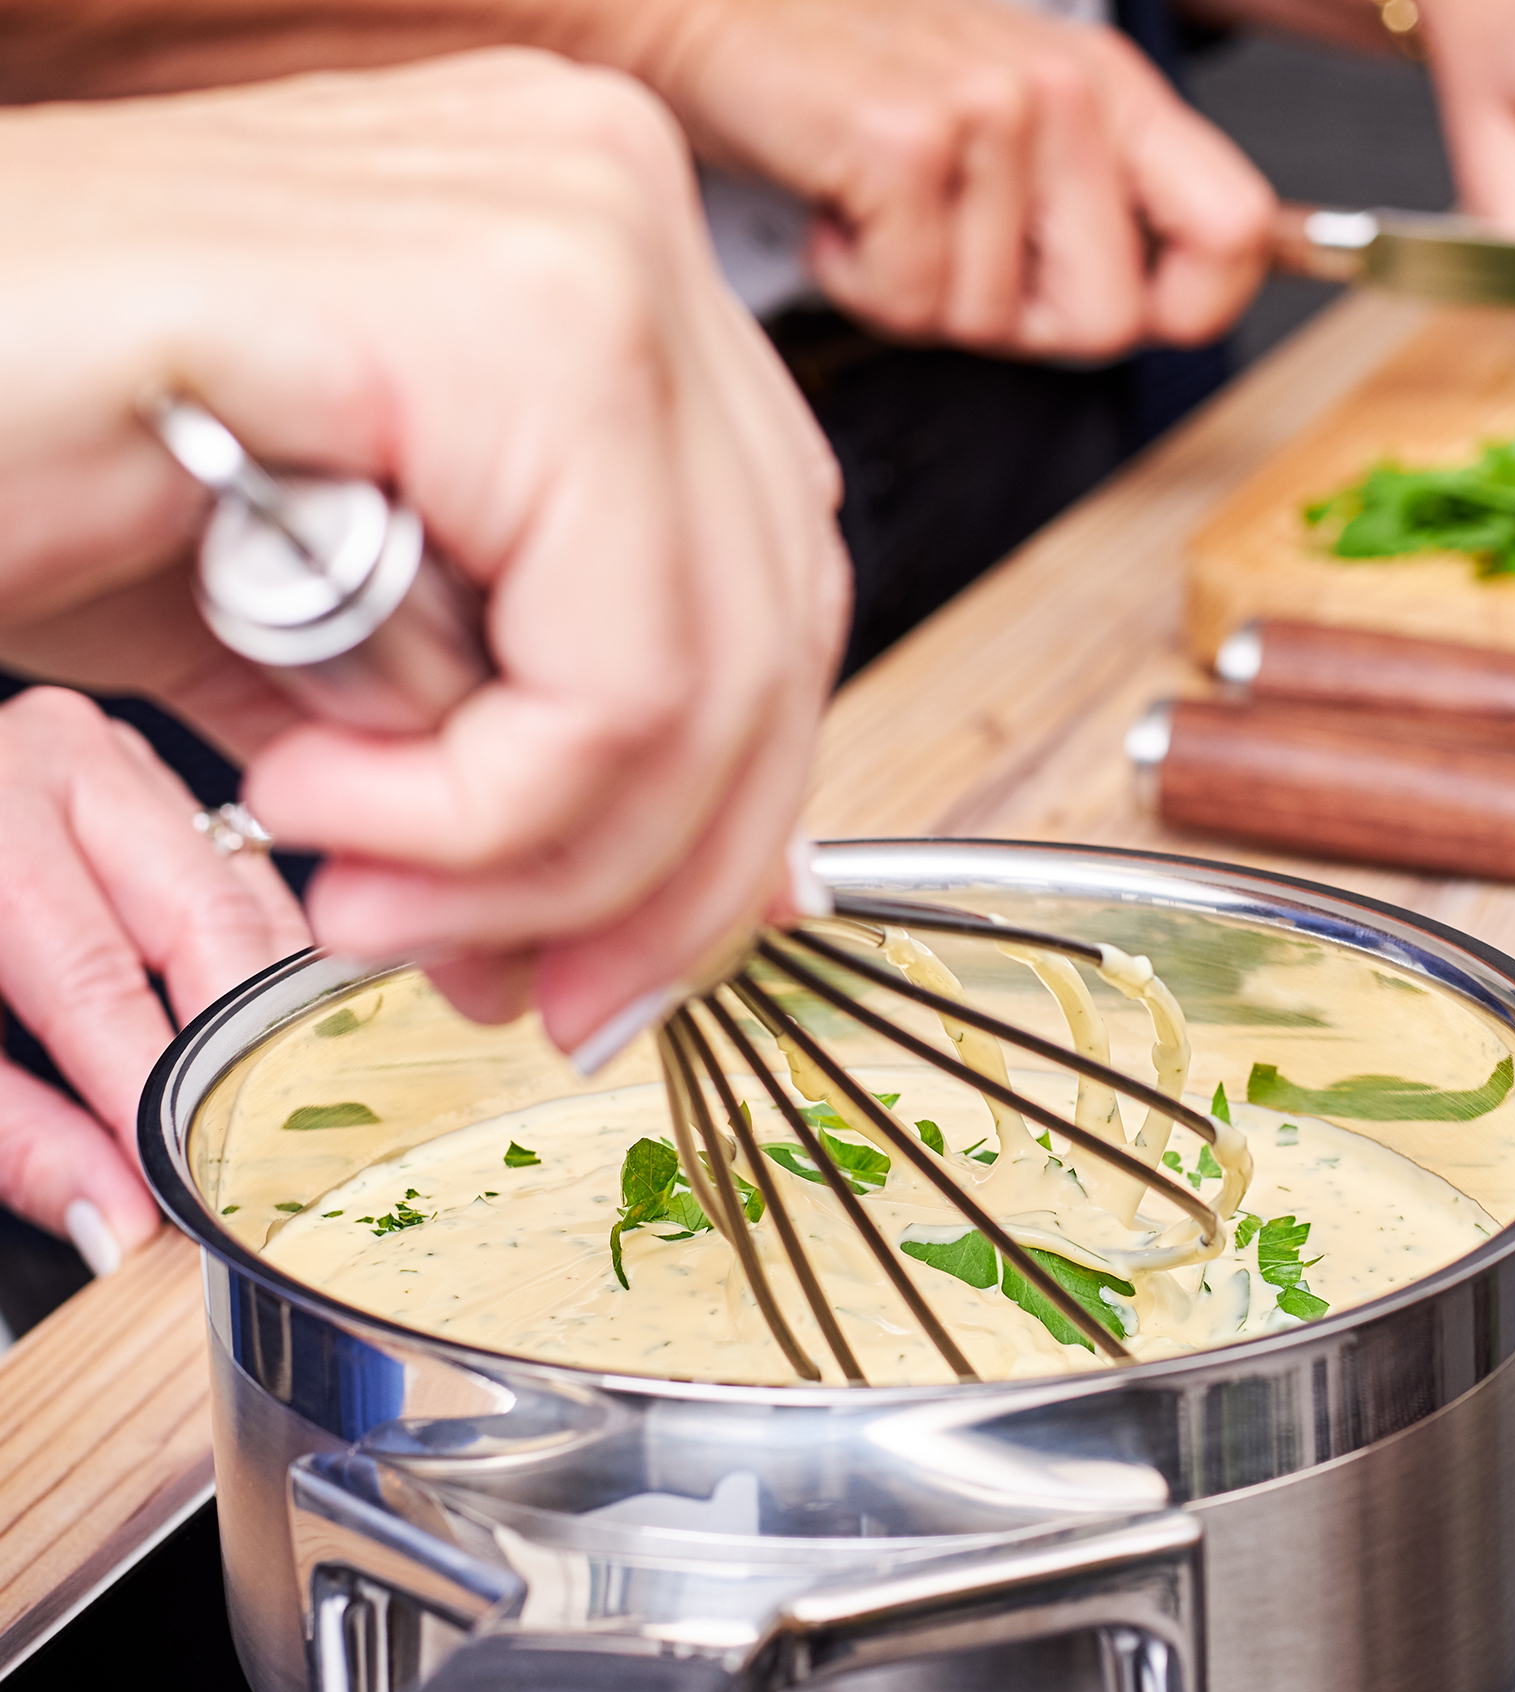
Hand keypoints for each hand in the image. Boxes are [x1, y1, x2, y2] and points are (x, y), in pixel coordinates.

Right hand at [0, 51, 849, 1056]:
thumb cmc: (36, 457)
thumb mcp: (350, 640)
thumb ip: (534, 749)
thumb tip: (668, 912)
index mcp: (607, 271)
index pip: (775, 600)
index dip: (719, 826)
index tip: (612, 966)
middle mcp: (618, 213)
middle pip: (771, 644)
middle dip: (650, 875)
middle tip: (522, 989)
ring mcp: (578, 237)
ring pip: (707, 679)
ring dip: (538, 861)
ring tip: (372, 892)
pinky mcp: (502, 315)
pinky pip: (608, 673)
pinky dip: (480, 808)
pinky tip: (316, 793)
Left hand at [0, 688, 309, 1269]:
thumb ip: (16, 1136)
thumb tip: (122, 1219)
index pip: (97, 980)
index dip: (156, 1095)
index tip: (198, 1188)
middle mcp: (60, 759)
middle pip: (207, 925)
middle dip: (245, 1055)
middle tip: (263, 1159)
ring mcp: (123, 763)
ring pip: (253, 904)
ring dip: (275, 1016)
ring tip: (279, 1115)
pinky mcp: (159, 785)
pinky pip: (254, 886)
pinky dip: (268, 972)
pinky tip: (274, 1043)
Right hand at [643, 0, 1274, 354]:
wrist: (715, 17)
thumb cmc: (856, 91)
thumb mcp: (1006, 137)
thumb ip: (1092, 213)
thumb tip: (1173, 308)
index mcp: (1109, 93)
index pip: (1234, 231)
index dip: (1194, 307)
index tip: (1141, 313)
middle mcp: (1064, 93)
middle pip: (1108, 320)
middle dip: (1020, 323)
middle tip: (954, 252)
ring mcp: (990, 113)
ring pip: (995, 323)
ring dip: (921, 295)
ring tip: (885, 213)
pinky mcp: (907, 145)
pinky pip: (912, 301)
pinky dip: (859, 283)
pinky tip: (842, 212)